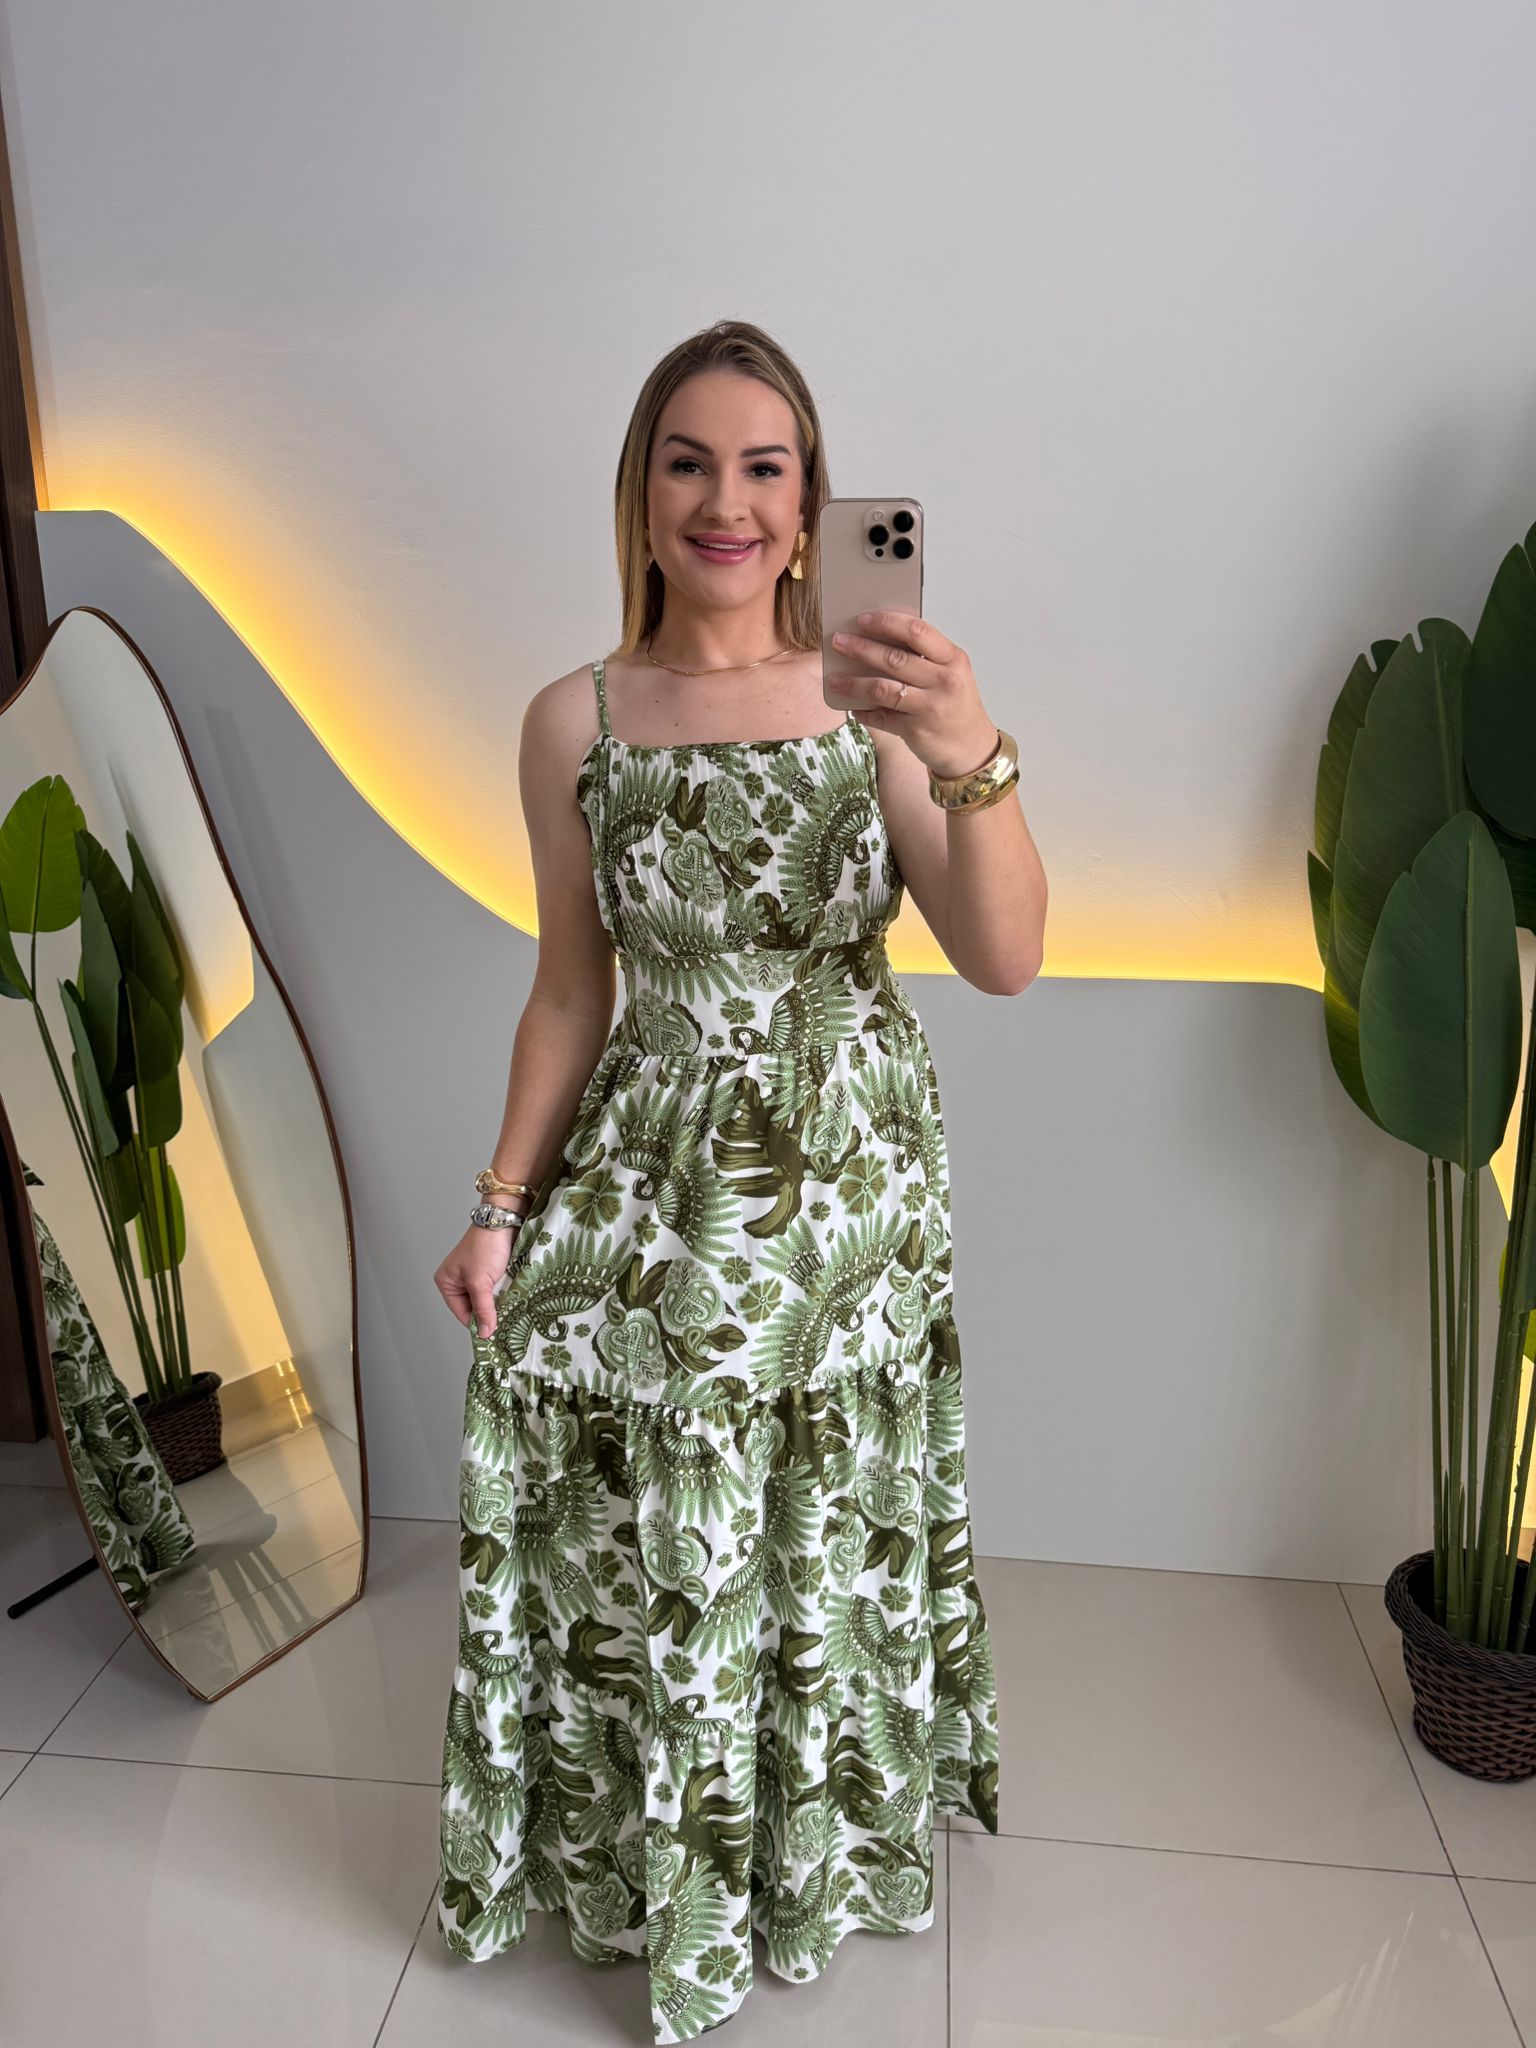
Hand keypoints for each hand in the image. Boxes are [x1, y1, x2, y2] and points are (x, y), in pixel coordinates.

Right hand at [434, 1223, 516, 1337]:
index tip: (494, 1335)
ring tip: (511, 1309)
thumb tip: (484, 1333)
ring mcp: (476, 1276)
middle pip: (475, 1308)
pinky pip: (497, 1291)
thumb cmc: (485, 1246)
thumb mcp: (480, 1282)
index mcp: (447, 1282)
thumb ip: (483, 1309)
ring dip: (499, 1304)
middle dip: (490, 1313)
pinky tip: (513, 1298)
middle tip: (505, 1322)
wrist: (504, 1221)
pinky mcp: (491, 1272)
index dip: (477, 1324)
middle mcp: (459, 1280)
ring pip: (488, 1300)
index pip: (461, 1313)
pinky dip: (505, 1295)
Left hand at [829, 609, 999, 778]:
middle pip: (894, 658)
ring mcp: (930, 707)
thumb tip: (879, 640)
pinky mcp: (916, 730)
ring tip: (834, 679)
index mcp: (953, 659)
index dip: (887, 622)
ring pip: (882, 688)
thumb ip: (925, 657)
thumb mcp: (951, 674)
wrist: (971, 748)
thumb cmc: (956, 706)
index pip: (918, 631)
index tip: (863, 619)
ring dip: (853, 683)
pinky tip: (853, 708)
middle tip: (838, 641)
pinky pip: (881, 717)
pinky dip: (864, 712)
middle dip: (860, 648)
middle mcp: (944, 681)